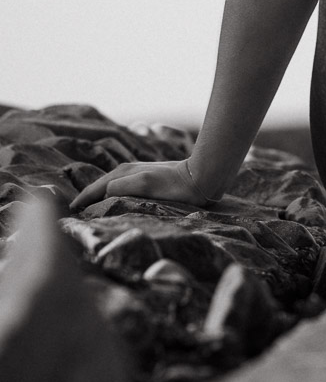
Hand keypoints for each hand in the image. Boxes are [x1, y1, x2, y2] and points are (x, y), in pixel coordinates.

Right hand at [70, 159, 210, 213]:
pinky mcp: (148, 180)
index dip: (83, 199)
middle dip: (88, 196)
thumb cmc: (173, 184)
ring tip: (90, 208)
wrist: (200, 178)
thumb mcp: (145, 184)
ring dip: (99, 195)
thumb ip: (121, 187)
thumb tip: (104, 193)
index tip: (70, 210)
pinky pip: (122, 188)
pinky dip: (113, 195)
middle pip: (101, 185)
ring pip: (111, 186)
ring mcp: (138, 175)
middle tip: (74, 210)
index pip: (96, 188)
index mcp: (123, 173)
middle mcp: (128, 171)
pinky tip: (116, 202)